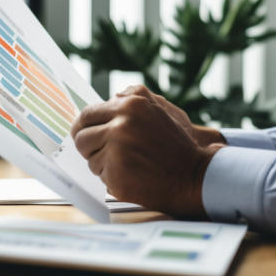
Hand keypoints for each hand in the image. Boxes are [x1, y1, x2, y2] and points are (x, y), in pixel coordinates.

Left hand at [70, 92, 222, 217]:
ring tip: (129, 164)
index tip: (83, 133)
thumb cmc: (178, 144)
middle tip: (105, 152)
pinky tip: (133, 175)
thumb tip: (113, 96)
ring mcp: (117, 150)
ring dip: (103, 164)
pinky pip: (100, 176)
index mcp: (129, 105)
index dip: (82, 126)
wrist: (194, 175)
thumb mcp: (162, 108)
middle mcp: (121, 125)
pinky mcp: (116, 174)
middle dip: (90, 147)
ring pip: (90, 159)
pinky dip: (112, 178)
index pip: (87, 114)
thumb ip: (135, 97)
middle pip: (81, 138)